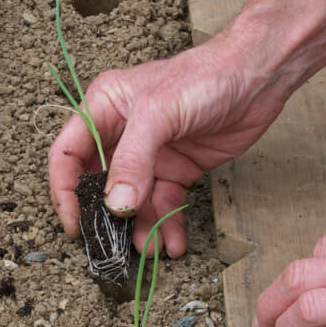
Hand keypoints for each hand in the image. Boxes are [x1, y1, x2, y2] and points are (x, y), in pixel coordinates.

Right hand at [48, 36, 286, 256]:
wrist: (259, 76)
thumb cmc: (204, 77)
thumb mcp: (159, 113)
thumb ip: (133, 160)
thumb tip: (116, 205)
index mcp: (102, 109)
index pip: (68, 155)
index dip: (66, 191)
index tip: (76, 225)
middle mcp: (120, 132)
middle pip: (99, 183)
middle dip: (107, 216)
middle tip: (114, 246)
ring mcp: (150, 153)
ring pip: (134, 200)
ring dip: (141, 227)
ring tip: (153, 250)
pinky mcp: (177, 168)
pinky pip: (164, 202)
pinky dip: (168, 224)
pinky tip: (175, 242)